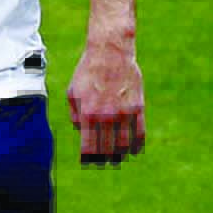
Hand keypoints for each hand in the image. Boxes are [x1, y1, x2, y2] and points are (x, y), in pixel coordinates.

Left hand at [67, 42, 144, 166]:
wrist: (110, 51)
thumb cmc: (88, 71)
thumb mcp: (72, 92)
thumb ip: (75, 115)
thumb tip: (80, 131)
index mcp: (88, 115)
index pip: (90, 149)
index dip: (89, 159)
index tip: (90, 160)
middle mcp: (106, 117)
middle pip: (107, 150)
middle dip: (105, 158)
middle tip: (104, 159)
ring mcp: (123, 113)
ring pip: (125, 146)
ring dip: (121, 154)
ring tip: (118, 155)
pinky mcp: (138, 108)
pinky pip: (140, 134)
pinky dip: (136, 145)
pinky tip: (133, 149)